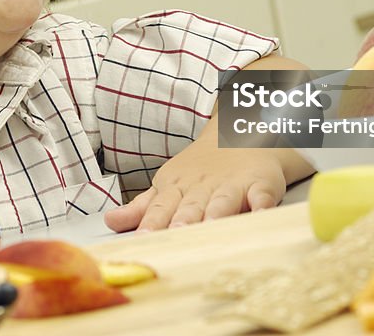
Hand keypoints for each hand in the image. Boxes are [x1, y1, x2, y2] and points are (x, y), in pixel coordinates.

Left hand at [103, 140, 293, 232]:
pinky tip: (261, 216)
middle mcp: (202, 187)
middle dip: (183, 220)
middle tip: (177, 234)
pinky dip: (263, 206)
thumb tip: (110, 222)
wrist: (240, 135)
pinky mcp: (260, 184)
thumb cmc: (200, 171)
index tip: (143, 238)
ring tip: (212, 227)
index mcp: (177, 188)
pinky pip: (262, 196)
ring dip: (217, 213)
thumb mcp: (167, 185)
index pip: (162, 207)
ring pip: (223, 201)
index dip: (153, 222)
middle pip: (191, 206)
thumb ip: (142, 207)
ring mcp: (232, 185)